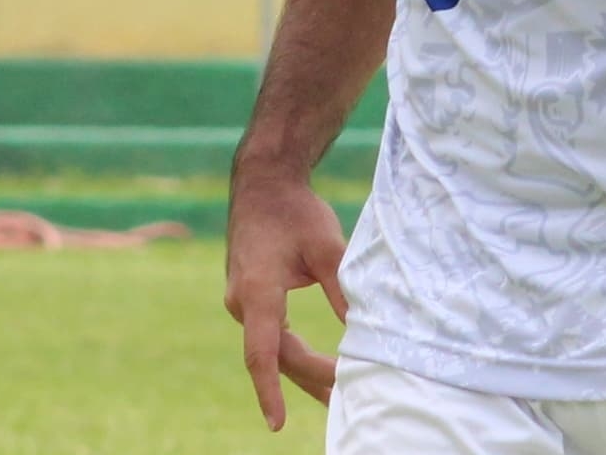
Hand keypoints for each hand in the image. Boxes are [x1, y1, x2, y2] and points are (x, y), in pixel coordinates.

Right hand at [223, 171, 349, 429]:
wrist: (262, 183)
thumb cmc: (295, 211)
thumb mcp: (328, 247)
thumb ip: (343, 290)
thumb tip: (365, 331)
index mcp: (257, 291)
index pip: (262, 352)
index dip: (270, 391)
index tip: (278, 423)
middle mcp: (241, 302)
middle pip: (274, 356)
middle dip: (310, 380)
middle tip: (346, 402)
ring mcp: (241, 302)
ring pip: (271, 349)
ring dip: (301, 372)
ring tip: (336, 398)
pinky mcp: (248, 299)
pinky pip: (268, 336)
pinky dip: (292, 354)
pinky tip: (318, 371)